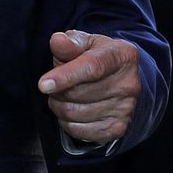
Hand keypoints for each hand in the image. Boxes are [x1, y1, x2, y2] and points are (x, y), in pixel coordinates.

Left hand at [39, 30, 140, 146]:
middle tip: (55, 84)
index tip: (43, 85)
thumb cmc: (97, 58)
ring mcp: (126, 108)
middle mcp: (129, 83)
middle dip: (57, 90)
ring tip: (62, 97)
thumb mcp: (86, 43)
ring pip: (75, 113)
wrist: (120, 81)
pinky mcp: (119, 128)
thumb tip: (57, 41)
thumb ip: (70, 42)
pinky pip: (80, 131)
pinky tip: (72, 110)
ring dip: (59, 106)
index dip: (65, 76)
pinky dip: (67, 123)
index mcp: (122, 55)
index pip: (91, 67)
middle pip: (78, 93)